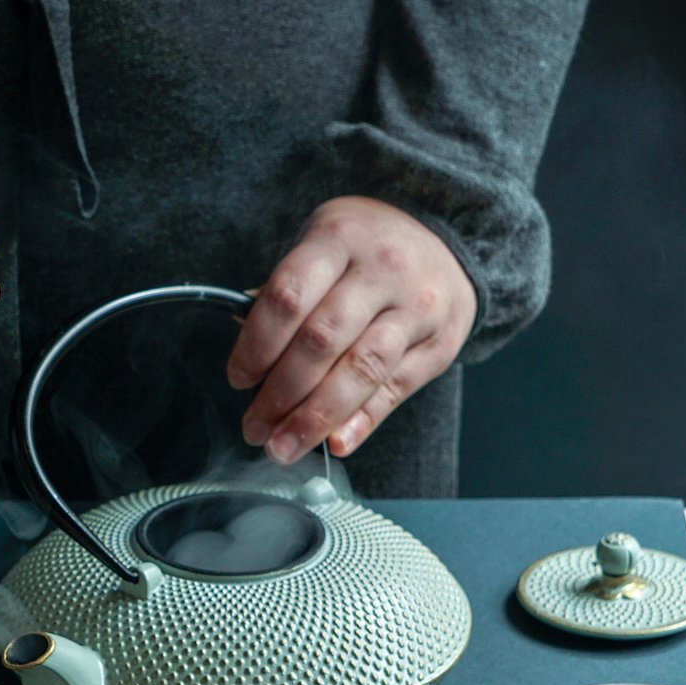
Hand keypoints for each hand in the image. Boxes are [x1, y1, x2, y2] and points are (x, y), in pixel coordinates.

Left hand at [226, 196, 476, 460]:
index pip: (288, 297)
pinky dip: (362, 421)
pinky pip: (396, 390)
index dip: (256, 345)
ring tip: (284, 446)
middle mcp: (382, 270)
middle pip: (322, 341)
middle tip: (255, 428)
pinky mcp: (439, 344)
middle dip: (280, 394)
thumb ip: (288, 294)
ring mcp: (417, 308)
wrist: (446, 238)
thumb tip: (249, 355)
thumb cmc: (367, 247)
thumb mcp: (323, 243)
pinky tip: (334, 443)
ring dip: (316, 417)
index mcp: (339, 238)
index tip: (238, 378)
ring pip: (361, 370)